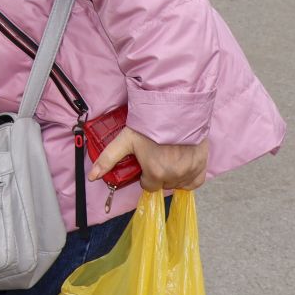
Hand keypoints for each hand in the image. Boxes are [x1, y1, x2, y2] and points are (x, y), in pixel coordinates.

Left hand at [90, 128, 208, 191]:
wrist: (177, 107)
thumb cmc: (151, 122)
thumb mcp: (125, 140)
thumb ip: (108, 159)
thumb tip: (92, 176)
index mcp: (155, 172)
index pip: (149, 186)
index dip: (146, 176)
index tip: (147, 164)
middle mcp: (174, 175)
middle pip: (164, 184)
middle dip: (159, 174)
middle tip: (158, 157)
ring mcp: (190, 171)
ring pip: (179, 183)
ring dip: (174, 175)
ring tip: (170, 158)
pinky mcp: (202, 165)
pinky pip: (196, 182)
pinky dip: (189, 178)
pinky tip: (183, 166)